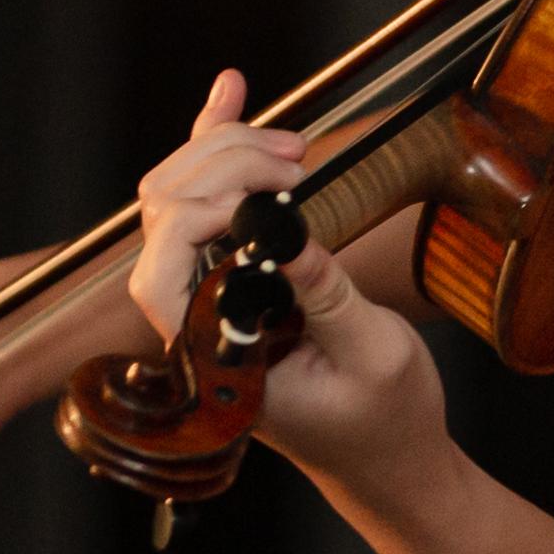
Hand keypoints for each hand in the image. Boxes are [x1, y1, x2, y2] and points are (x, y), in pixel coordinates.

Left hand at [134, 69, 454, 505]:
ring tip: (290, 143)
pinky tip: (231, 95)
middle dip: (221, 166)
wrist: (390, 458)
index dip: (206, 210)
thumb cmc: (385, 419)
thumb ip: (326, 295)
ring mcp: (209, 299)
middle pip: (164, 217)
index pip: (164, 268)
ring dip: (224, 153)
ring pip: (178, 201)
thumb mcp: (372, 357)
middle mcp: (196, 324)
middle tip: (296, 158)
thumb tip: (286, 229)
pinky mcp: (235, 279)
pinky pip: (210, 204)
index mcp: (215, 355)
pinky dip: (218, 149)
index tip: (280, 191)